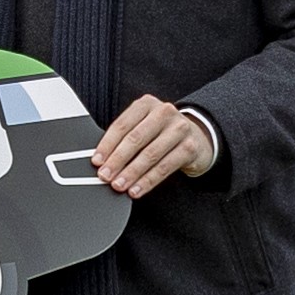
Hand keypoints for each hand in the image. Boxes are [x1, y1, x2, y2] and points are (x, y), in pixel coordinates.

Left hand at [92, 94, 216, 197]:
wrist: (198, 137)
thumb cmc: (163, 133)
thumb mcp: (144, 127)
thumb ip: (125, 138)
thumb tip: (102, 161)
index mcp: (146, 104)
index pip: (122, 125)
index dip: (107, 145)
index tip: (97, 161)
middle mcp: (164, 112)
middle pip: (136, 139)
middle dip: (117, 160)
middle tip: (105, 176)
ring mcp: (179, 128)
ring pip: (150, 154)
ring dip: (132, 173)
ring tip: (120, 185)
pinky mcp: (190, 147)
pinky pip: (165, 167)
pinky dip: (148, 181)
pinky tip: (137, 189)